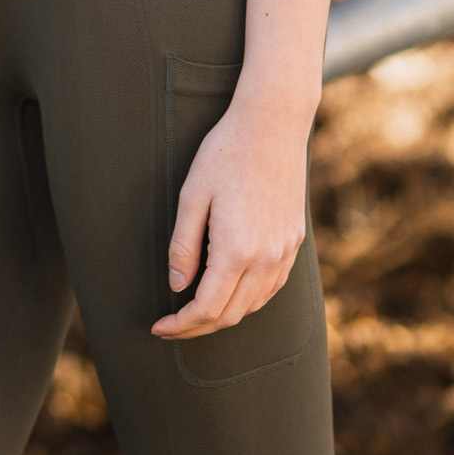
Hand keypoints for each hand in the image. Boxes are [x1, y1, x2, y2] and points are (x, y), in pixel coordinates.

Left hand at [151, 92, 310, 340]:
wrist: (272, 126)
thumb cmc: (224, 155)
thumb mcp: (192, 196)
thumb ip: (183, 246)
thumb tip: (178, 286)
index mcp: (236, 250)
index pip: (207, 308)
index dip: (182, 325)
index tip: (160, 328)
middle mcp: (266, 259)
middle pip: (231, 315)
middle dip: (198, 326)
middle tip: (172, 325)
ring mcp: (284, 253)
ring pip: (253, 306)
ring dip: (223, 315)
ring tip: (195, 310)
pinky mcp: (294, 243)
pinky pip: (271, 288)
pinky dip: (248, 300)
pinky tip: (230, 291)